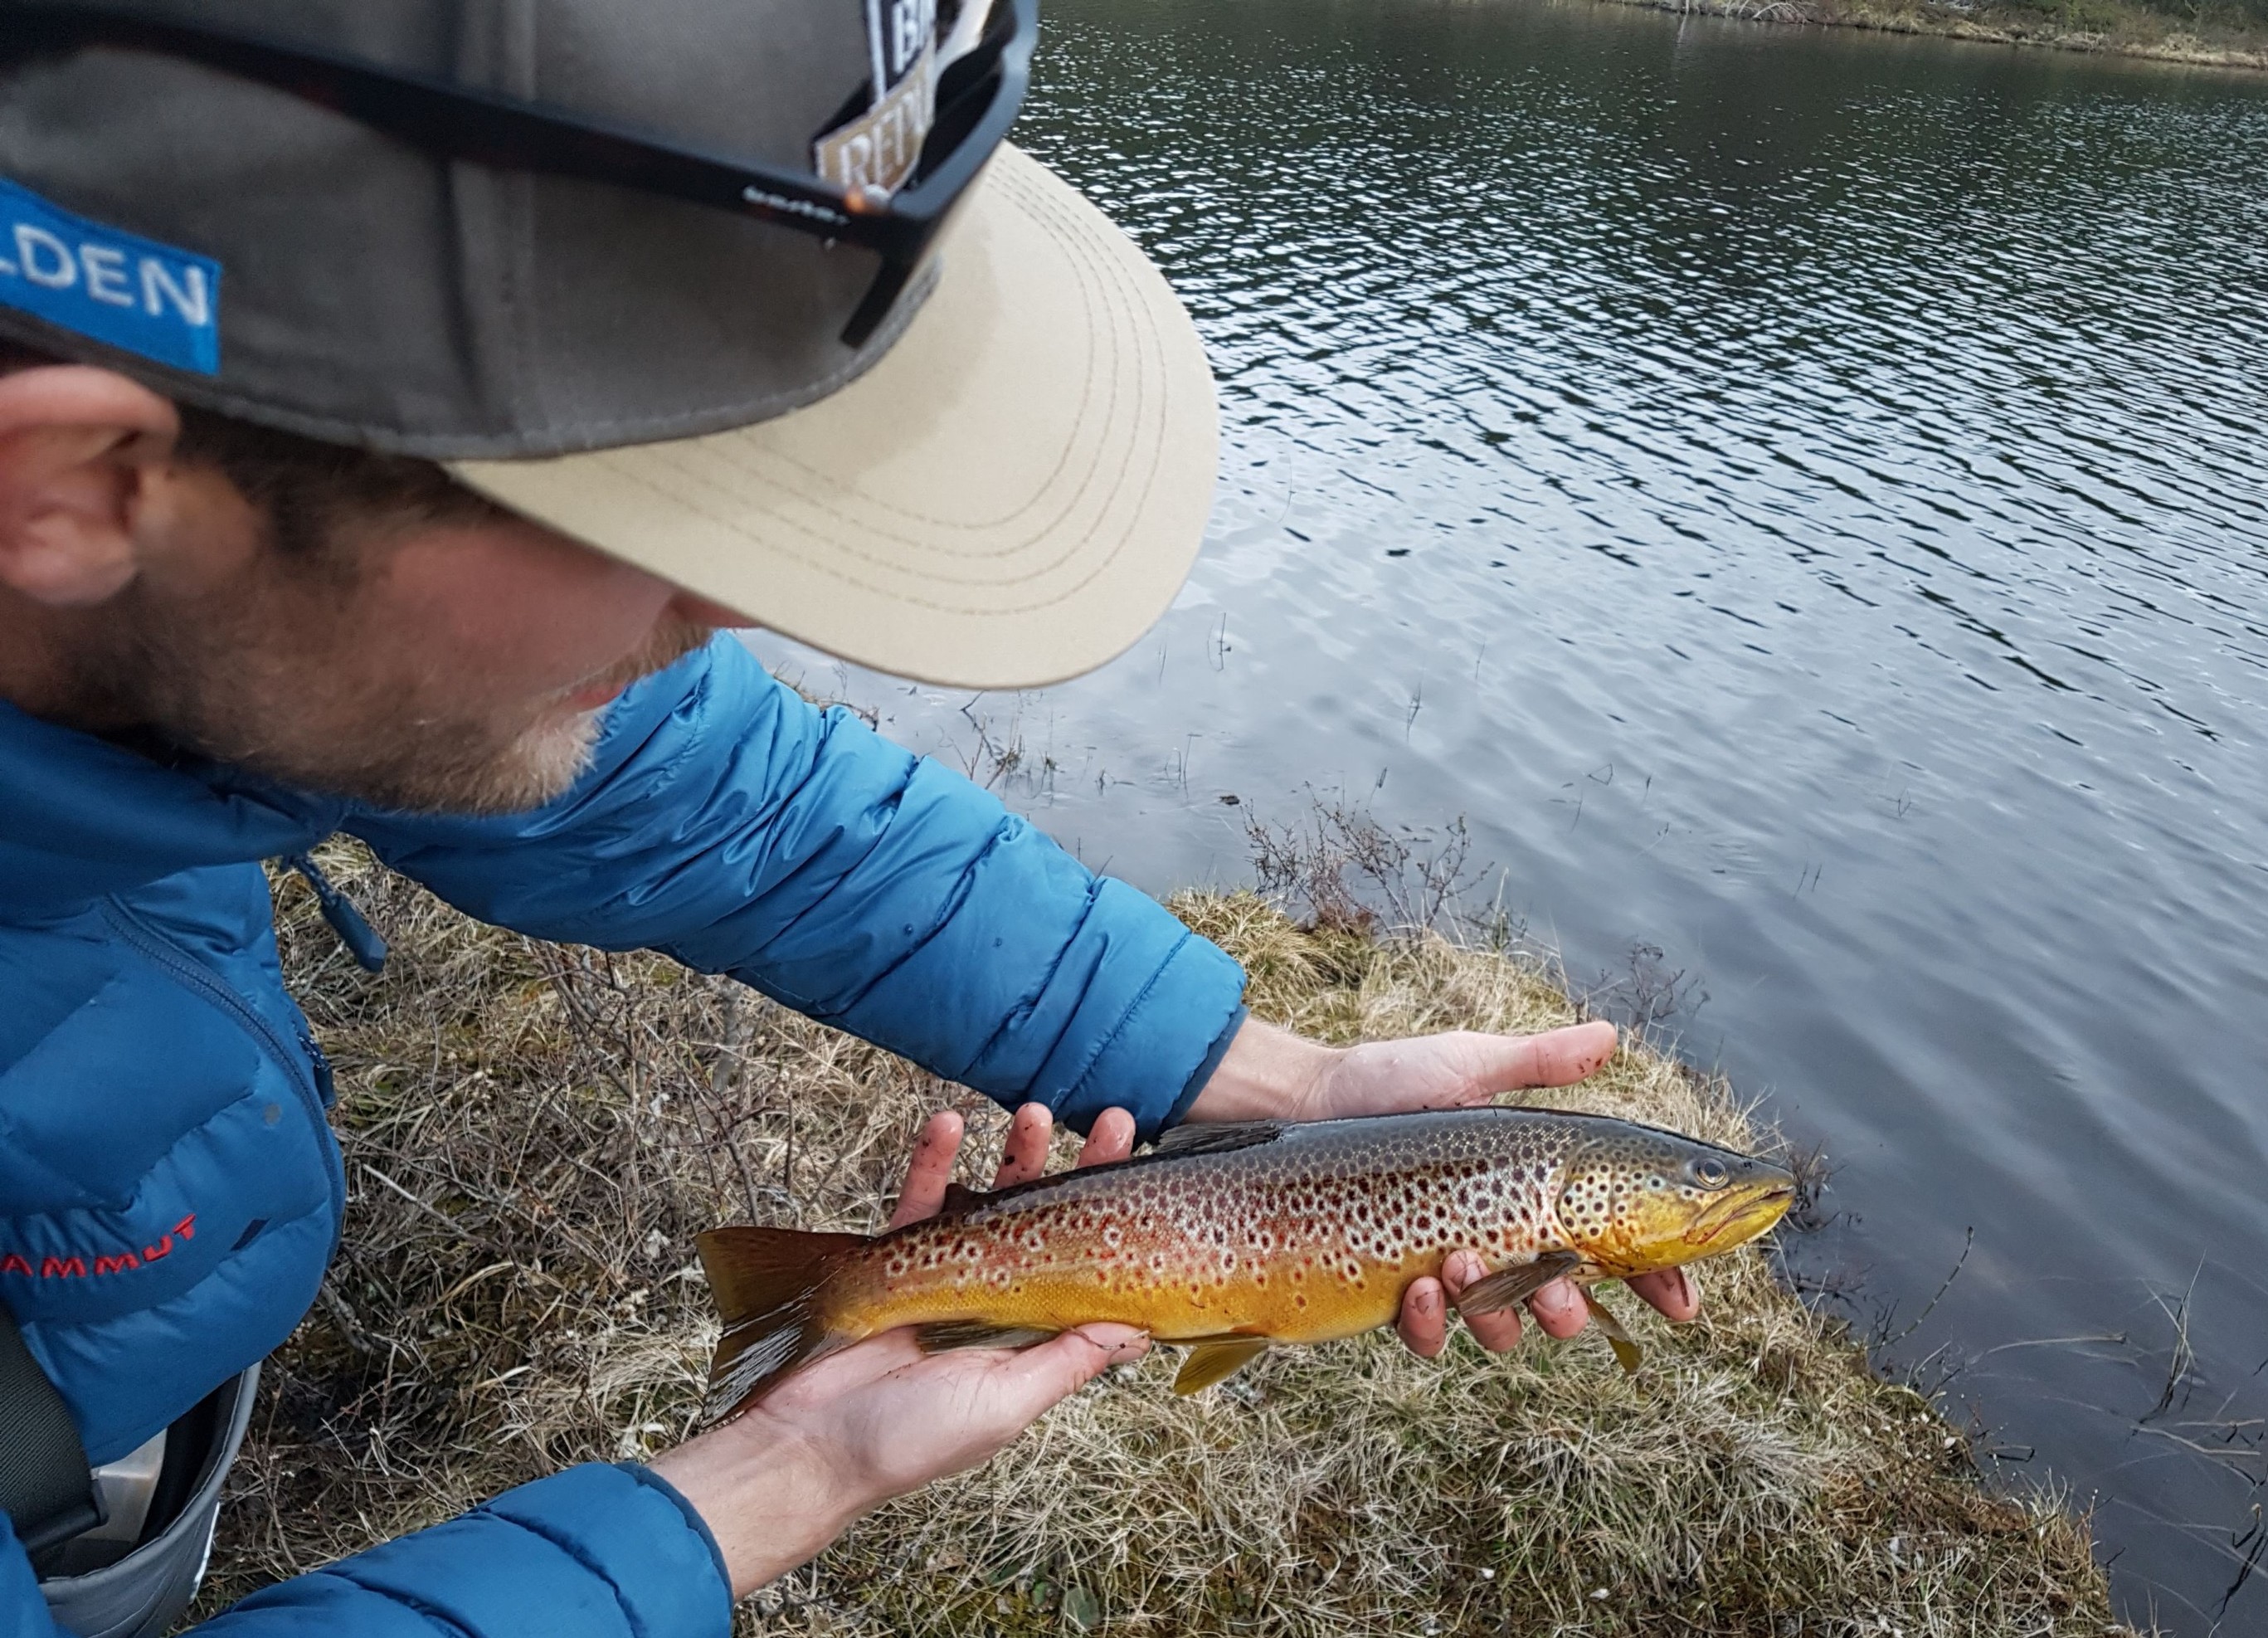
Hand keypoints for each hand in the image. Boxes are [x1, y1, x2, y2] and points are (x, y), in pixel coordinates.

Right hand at [649, 1105, 1147, 1596]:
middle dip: (1079, 1171)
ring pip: (990, 1201)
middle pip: (1049, 1224)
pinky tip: (949, 1124)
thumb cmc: (911, 1441)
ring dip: (1015, 1155)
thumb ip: (1066, 1364)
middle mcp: (997, 1301)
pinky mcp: (895, 1260)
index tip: (1147, 1180)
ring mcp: (947, 1276)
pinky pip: (919, 1200)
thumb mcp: (1004, 1404)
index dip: (1116, 1226)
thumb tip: (1139, 1331)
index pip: (1088, 1271)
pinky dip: (933, 1160)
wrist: (810, 1445)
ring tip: (1037, 1113)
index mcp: (1031, 1339)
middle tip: (1113, 1121)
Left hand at [1187, 1017, 1700, 1356]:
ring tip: (1463, 1265)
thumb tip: (1611, 1036)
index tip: (1681, 1304)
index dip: (1656, 1281)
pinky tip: (1421, 1286)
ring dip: (1496, 1309)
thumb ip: (1541, 1062)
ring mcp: (1450, 1274)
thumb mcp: (1469, 1065)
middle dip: (1570, 1311)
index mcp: (1531, 1196)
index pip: (1614, 1250)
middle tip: (1562, 1294)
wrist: (1306, 1104)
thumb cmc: (1390, 1080)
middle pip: (1565, 1305)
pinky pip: (1428, 1335)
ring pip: (1501, 1327)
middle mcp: (1499, 1244)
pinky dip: (1430, 1320)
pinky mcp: (1394, 1293)